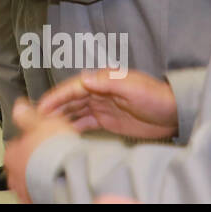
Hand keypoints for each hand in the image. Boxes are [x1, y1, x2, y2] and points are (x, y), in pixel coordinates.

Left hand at [5, 98, 79, 202]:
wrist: (66, 175)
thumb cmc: (53, 151)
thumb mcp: (41, 122)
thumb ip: (26, 115)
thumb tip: (18, 107)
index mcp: (11, 153)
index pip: (16, 144)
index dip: (31, 141)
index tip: (41, 141)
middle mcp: (13, 172)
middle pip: (22, 162)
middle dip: (34, 159)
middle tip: (50, 156)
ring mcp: (23, 188)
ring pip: (30, 177)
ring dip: (39, 173)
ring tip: (55, 169)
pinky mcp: (34, 199)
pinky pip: (38, 191)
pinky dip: (45, 186)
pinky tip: (55, 181)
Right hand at [37, 69, 177, 139]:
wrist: (175, 114)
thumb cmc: (156, 97)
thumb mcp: (133, 86)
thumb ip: (108, 82)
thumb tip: (84, 78)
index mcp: (103, 81)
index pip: (73, 88)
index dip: (56, 97)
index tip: (41, 106)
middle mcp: (99, 92)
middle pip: (69, 100)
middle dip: (52, 107)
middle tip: (35, 119)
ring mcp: (102, 107)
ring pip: (74, 111)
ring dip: (60, 117)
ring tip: (44, 127)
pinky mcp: (107, 121)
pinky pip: (84, 123)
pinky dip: (72, 126)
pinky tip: (63, 133)